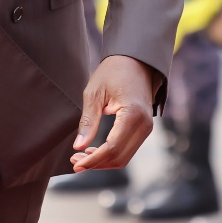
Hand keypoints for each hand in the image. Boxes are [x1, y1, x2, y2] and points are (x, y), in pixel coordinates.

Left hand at [72, 55, 156, 172]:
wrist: (135, 59)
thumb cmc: (113, 72)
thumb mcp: (94, 93)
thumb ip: (88, 121)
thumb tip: (78, 147)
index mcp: (133, 114)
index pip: (112, 148)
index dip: (93, 160)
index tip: (74, 163)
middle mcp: (145, 124)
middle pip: (119, 157)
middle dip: (96, 164)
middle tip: (74, 161)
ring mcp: (147, 127)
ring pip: (124, 157)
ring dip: (103, 161)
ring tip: (81, 156)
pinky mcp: (144, 128)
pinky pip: (128, 149)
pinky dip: (111, 154)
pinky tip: (94, 150)